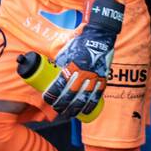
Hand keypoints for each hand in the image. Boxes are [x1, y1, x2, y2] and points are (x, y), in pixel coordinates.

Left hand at [44, 0, 122, 118]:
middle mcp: (82, 73)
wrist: (100, 36)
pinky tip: (84, 111)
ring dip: (75, 108)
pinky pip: (97, 95)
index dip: (51, 95)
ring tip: (68, 114)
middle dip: (61, 105)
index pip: (58, 86)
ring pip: (83, 98)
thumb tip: (50, 73)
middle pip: (70, 95)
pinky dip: (90, 105)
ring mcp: (94, 76)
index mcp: (71, 65)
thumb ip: (59, 64)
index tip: (47, 99)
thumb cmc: (80, 43)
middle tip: (57, 108)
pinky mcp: (103, 78)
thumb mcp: (65, 51)